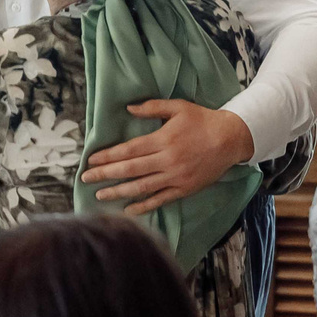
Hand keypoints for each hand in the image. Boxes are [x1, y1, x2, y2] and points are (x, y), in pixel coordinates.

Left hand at [80, 99, 256, 213]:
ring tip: (99, 195)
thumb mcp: (178, 107)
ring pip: (142, 187)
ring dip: (118, 192)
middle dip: (105, 175)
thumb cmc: (203, 120)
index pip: (129, 150)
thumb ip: (152, 107)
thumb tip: (128, 108)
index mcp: (163, 139)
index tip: (90, 160)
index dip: (107, 156)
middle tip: (85, 179)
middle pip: (130, 169)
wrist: (231, 139)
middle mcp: (167, 160)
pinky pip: (160, 200)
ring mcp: (175, 177)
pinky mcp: (184, 189)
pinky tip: (128, 209)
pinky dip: (143, 206)